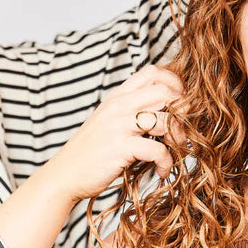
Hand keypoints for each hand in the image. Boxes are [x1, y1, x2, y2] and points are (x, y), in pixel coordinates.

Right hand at [48, 65, 183, 203]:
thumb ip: (132, 110)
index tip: (181, 102)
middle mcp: (119, 106)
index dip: (174, 83)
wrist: (65, 175)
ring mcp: (119, 126)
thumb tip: (167, 109)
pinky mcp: (120, 148)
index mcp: (117, 97)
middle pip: (164, 93)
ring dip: (178, 138)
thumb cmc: (92, 151)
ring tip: (176, 151)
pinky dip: (166, 162)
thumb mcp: (109, 121)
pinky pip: (157, 150)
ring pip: (165, 120)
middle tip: (183, 130)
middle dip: (183, 112)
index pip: (152, 72)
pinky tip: (162, 170)